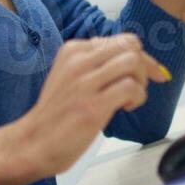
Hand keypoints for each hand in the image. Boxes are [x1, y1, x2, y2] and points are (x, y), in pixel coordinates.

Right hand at [8, 33, 168, 178]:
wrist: (32, 144)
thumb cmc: (55, 116)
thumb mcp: (70, 77)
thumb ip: (95, 65)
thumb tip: (133, 61)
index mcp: (73, 50)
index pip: (121, 40)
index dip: (142, 56)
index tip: (152, 72)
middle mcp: (78, 61)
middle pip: (130, 45)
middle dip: (146, 65)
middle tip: (142, 86)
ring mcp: (85, 83)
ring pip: (133, 61)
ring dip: (141, 81)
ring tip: (130, 99)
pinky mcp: (93, 106)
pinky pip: (131, 87)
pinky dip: (137, 98)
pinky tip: (125, 108)